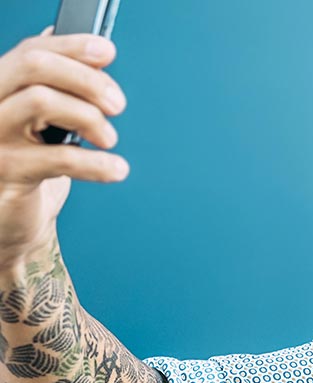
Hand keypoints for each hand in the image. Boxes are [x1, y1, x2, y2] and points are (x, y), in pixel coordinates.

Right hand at [0, 27, 127, 265]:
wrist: (10, 222)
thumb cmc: (31, 166)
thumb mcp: (43, 122)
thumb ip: (56, 84)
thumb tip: (85, 48)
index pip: (30, 50)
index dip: (72, 46)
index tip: (108, 52)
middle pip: (33, 65)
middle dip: (86, 78)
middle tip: (118, 104)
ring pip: (42, 100)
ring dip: (90, 117)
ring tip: (108, 139)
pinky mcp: (5, 172)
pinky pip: (59, 157)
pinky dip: (97, 163)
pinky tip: (116, 169)